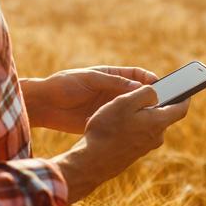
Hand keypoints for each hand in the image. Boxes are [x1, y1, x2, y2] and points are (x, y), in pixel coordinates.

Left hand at [22, 66, 158, 133]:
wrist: (45, 105)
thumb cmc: (65, 84)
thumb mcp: (90, 79)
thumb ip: (113, 82)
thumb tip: (139, 86)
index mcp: (112, 76)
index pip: (137, 76)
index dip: (149, 79)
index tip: (158, 84)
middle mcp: (113, 92)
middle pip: (138, 94)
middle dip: (149, 98)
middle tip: (159, 104)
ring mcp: (110, 108)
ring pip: (131, 111)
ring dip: (139, 114)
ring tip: (148, 118)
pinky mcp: (104, 122)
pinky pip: (119, 124)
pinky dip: (125, 126)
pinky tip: (130, 129)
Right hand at [52, 85, 189, 203]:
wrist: (91, 161)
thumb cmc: (107, 129)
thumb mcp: (125, 102)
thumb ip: (145, 93)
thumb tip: (156, 93)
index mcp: (158, 123)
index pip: (181, 108)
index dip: (185, 96)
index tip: (186, 89)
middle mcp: (156, 137)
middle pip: (161, 115)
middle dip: (152, 104)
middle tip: (135, 96)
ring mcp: (146, 147)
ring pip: (147, 125)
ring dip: (136, 116)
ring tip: (115, 112)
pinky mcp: (135, 153)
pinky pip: (136, 134)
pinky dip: (128, 127)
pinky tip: (111, 126)